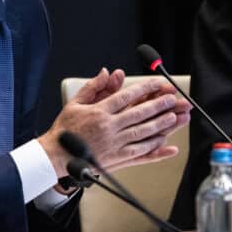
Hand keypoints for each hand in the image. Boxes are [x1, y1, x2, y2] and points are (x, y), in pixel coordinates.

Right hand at [38, 69, 192, 176]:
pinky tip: (169, 146)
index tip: (157, 83)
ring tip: (175, 117)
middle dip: (159, 105)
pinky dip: (156, 150)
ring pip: (143, 133)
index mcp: (99, 113)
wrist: (56, 157)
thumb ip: (93, 87)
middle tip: (173, 99)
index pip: (127, 96)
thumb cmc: (65, 131)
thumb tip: (107, 72)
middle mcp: (109, 128)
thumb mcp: (75, 103)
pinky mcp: (118, 159)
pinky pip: (141, 154)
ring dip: (161, 125)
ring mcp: (115, 145)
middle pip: (139, 114)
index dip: (145, 88)